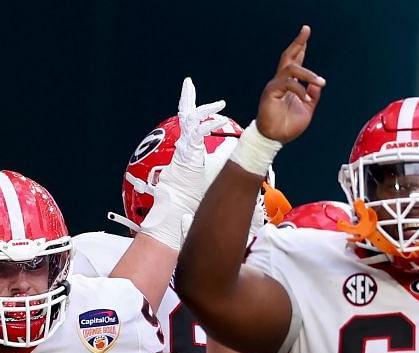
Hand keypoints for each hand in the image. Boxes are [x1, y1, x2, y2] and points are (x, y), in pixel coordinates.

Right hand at [140, 78, 229, 250]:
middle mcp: (184, 142)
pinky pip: (196, 133)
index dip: (198, 111)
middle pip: (185, 114)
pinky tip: (219, 119)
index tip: (207, 102)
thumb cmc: (196, 189)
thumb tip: (236, 142)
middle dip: (186, 97)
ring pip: (190, 119)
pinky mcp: (186, 150)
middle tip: (187, 83)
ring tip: (217, 102)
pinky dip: (208, 125)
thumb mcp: (216, 166)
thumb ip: (224, 152)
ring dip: (203, 108)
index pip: (192, 122)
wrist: (182, 203)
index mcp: (189, 144)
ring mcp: (184, 145)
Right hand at [256, 26, 324, 143]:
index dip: (301, 47)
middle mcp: (281, 81)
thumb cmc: (287, 126)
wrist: (274, 139)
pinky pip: (288, 84)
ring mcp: (275, 85)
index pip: (295, 61)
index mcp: (289, 84)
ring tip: (321, 81)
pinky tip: (306, 99)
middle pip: (288, 56)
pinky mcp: (271, 92)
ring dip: (308, 73)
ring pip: (291, 69)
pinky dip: (300, 90)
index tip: (306, 33)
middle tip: (306, 29)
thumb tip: (319, 83)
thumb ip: (313, 95)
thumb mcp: (307, 110)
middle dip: (298, 42)